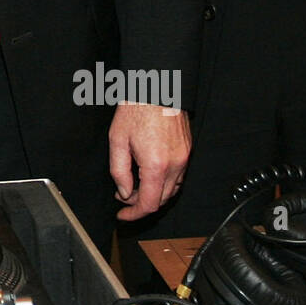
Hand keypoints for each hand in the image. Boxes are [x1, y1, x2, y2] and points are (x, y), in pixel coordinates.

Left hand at [109, 100, 190, 220]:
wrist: (157, 88)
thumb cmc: (136, 110)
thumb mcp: (117, 140)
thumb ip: (119, 171)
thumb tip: (124, 193)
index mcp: (156, 165)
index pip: (148, 204)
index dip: (133, 214)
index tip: (122, 216)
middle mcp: (175, 165)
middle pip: (161, 200)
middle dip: (140, 203)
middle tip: (123, 195)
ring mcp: (184, 158)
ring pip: (171, 190)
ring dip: (153, 193)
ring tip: (134, 184)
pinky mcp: (188, 151)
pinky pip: (178, 177)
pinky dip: (163, 182)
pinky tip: (149, 174)